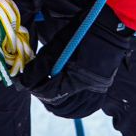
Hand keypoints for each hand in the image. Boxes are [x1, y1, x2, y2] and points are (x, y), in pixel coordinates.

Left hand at [17, 2, 132, 117]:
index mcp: (78, 77)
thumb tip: (23, 81)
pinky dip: (72, 106)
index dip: (33, 88)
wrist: (111, 25)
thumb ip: (40, 65)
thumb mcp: (58, 45)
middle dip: (43, 95)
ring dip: (56, 103)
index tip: (24, 82)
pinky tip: (64, 99)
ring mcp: (98, 90)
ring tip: (47, 91)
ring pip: (71, 109)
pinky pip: (85, 107)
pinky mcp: (102, 88)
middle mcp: (89, 89)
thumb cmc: (83, 30)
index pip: (49, 93)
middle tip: (35, 84)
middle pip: (58, 104)